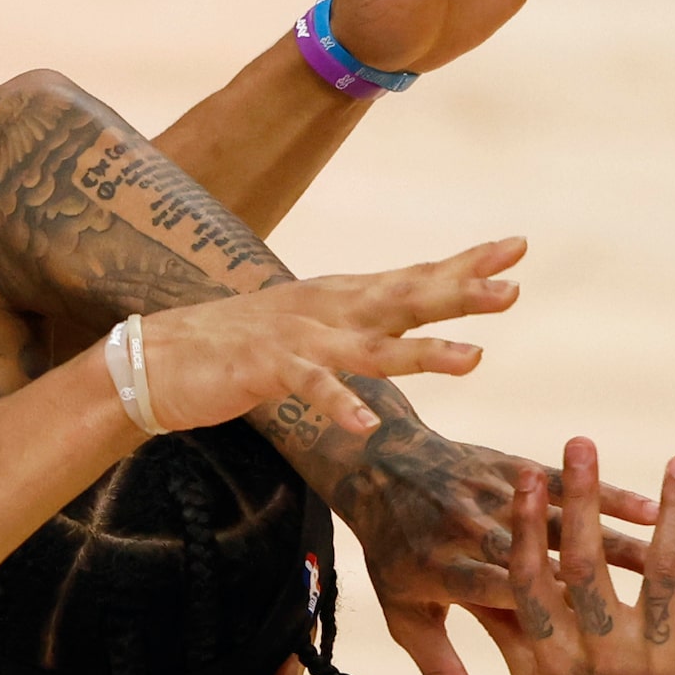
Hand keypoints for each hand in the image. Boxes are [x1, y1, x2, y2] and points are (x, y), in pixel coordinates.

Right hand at [138, 250, 518, 435]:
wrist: (157, 356)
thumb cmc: (235, 348)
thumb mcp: (306, 330)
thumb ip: (353, 328)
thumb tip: (398, 325)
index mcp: (339, 299)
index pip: (412, 276)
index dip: (464, 263)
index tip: (516, 249)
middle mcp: (327, 309)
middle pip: (404, 299)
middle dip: (459, 293)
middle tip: (511, 289)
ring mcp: (298, 338)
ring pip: (373, 346)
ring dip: (425, 352)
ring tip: (475, 360)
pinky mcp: (266, 369)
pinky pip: (311, 390)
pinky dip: (340, 405)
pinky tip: (368, 425)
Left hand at [343, 432, 659, 674]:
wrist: (377, 471)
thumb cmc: (397, 560)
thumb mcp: (407, 617)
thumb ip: (439, 671)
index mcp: (442, 572)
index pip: (495, 595)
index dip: (540, 613)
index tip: (589, 644)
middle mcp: (466, 531)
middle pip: (535, 556)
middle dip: (589, 573)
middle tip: (645, 599)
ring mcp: (488, 496)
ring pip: (555, 519)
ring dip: (609, 536)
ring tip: (660, 556)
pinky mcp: (508, 466)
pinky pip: (562, 484)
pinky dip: (602, 495)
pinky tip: (651, 509)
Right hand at [472, 438, 674, 674]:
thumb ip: (514, 639)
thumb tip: (482, 586)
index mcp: (550, 663)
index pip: (527, 584)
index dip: (524, 528)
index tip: (523, 475)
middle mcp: (597, 662)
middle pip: (585, 567)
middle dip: (581, 501)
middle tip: (580, 442)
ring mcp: (653, 667)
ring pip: (661, 575)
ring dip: (672, 513)